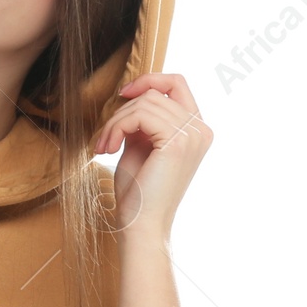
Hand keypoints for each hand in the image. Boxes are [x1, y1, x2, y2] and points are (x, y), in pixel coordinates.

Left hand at [91, 72, 212, 239]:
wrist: (141, 226)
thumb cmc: (139, 193)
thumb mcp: (142, 146)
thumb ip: (144, 121)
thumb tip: (133, 95)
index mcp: (197, 130)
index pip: (177, 84)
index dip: (149, 80)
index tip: (123, 94)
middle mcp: (201, 130)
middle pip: (155, 94)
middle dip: (122, 112)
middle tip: (104, 140)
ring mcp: (192, 135)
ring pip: (144, 103)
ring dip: (116, 122)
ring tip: (105, 146)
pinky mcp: (177, 141)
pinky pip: (140, 115)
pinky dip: (117, 127)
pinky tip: (108, 148)